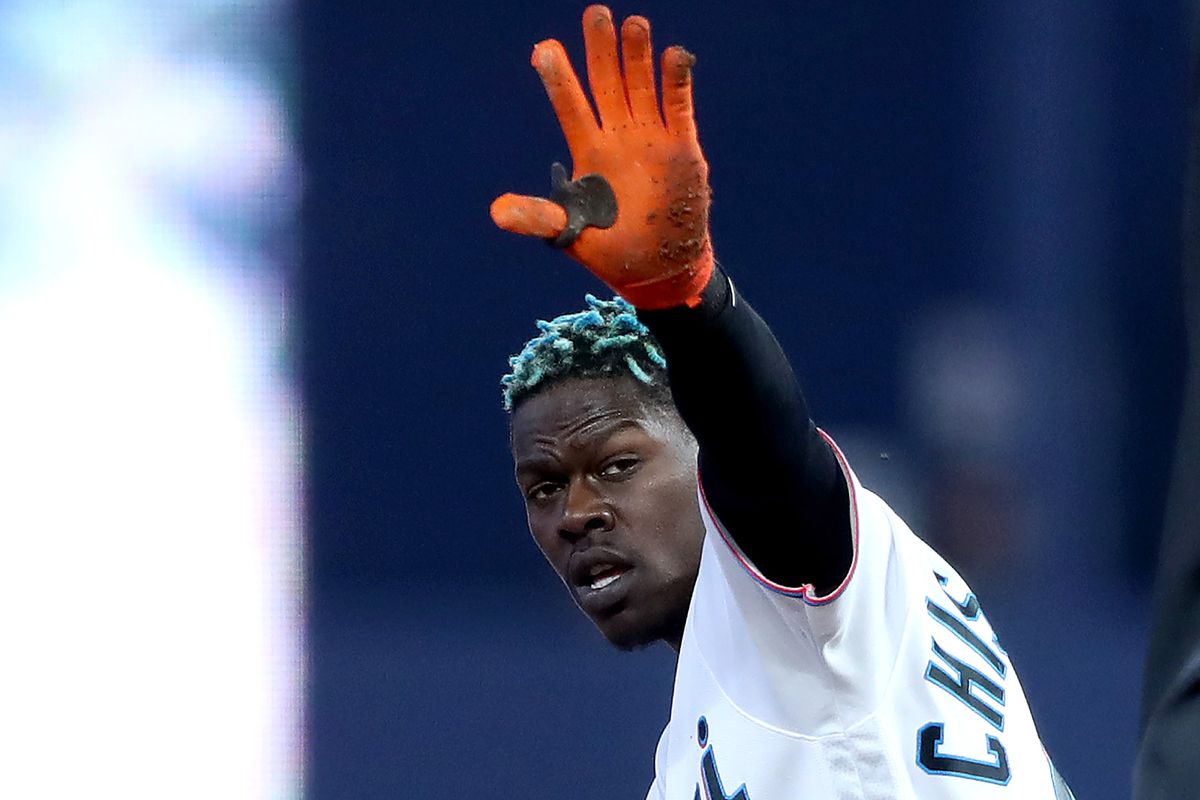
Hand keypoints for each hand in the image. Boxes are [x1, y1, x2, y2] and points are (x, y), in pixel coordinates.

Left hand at [490, 5, 713, 308]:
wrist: (660, 271)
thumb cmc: (613, 250)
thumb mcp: (571, 233)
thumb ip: (539, 217)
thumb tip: (496, 212)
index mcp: (591, 152)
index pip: (572, 106)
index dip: (560, 78)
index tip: (544, 49)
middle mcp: (620, 138)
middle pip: (608, 84)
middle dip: (601, 51)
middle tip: (596, 14)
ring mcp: (652, 139)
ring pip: (643, 87)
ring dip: (638, 58)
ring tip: (634, 24)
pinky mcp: (683, 149)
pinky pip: (679, 108)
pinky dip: (677, 83)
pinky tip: (674, 55)